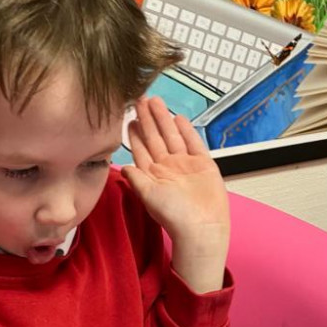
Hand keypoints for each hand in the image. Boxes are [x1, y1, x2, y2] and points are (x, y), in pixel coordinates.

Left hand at [124, 96, 229, 293]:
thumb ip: (136, 179)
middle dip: (147, 119)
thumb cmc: (174, 217)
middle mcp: (168, 168)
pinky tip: (178, 118)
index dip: (134, 133)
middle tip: (140, 99)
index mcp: (153, 175)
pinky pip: (193, 142)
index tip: (127, 116)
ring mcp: (186, 165)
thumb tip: (123, 166)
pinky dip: (186, 130)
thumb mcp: (147, 196)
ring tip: (155, 101)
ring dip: (164, 119)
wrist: (202, 227)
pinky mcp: (203, 164)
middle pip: (156, 137)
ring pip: (172, 136)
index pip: (141, 149)